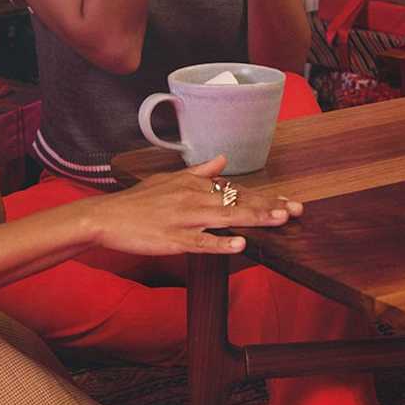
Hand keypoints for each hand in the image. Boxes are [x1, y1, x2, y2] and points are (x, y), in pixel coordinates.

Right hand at [86, 156, 301, 256]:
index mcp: (193, 185)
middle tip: (297, 210)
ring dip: (254, 218)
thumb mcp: (169, 179)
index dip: (264, 196)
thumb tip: (221, 159)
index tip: (289, 200)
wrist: (106, 217)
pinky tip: (240, 245)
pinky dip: (220, 243)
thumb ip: (198, 171)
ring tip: (279, 220)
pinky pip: (201, 242)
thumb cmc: (138, 201)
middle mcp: (193, 199)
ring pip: (225, 218)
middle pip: (237, 202)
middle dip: (269, 206)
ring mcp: (184, 220)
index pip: (236, 190)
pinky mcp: (173, 239)